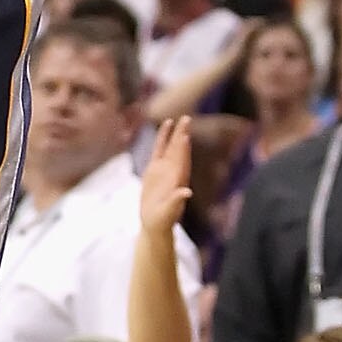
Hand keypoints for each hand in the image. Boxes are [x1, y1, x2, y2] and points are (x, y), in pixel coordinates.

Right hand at [137, 116, 192, 238]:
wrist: (154, 223)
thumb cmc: (163, 220)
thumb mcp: (169, 211)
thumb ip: (177, 201)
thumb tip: (187, 192)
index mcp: (178, 180)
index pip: (182, 161)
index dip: (183, 149)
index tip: (185, 136)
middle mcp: (174, 172)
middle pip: (178, 150)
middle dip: (183, 134)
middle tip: (187, 118)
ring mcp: (164, 169)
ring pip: (170, 146)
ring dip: (175, 133)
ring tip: (179, 119)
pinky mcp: (154, 169)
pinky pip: (159, 149)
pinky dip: (162, 138)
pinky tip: (165, 126)